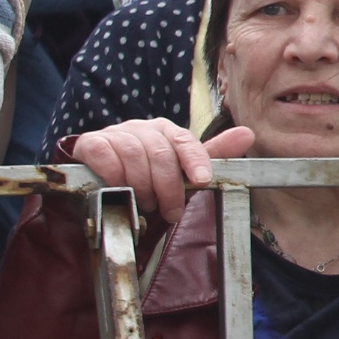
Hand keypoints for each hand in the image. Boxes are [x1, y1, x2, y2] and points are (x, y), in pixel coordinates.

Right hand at [72, 119, 254, 223]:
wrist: (99, 179)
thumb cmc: (146, 175)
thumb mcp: (179, 170)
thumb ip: (210, 156)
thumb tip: (248, 134)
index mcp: (166, 131)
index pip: (185, 141)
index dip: (195, 161)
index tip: (202, 182)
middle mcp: (141, 128)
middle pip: (160, 152)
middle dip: (168, 186)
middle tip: (170, 211)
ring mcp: (115, 134)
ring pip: (133, 154)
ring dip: (142, 185)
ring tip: (146, 205)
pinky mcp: (91, 144)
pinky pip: (104, 154)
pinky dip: (113, 173)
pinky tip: (119, 189)